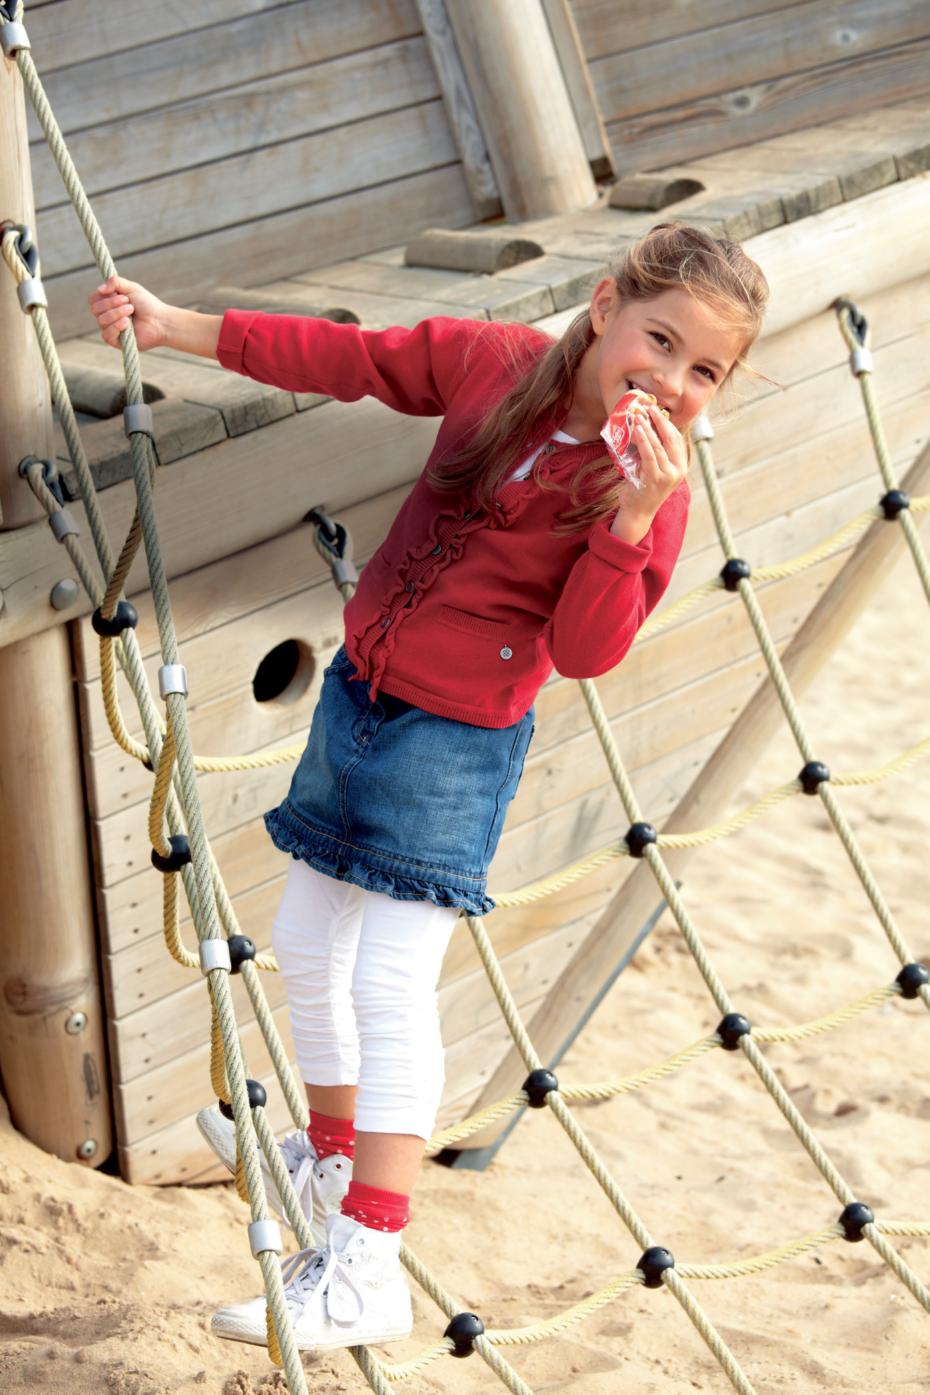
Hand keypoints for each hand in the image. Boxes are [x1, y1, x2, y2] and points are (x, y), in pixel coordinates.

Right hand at [88, 274, 169, 350]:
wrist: (161, 321)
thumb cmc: (147, 304)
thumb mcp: (132, 288)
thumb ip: (116, 282)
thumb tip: (100, 288)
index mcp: (108, 304)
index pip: (93, 299)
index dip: (102, 296)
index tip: (118, 293)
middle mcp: (107, 317)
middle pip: (95, 309)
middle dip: (112, 304)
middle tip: (129, 304)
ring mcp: (111, 330)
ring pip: (101, 321)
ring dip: (117, 313)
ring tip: (132, 311)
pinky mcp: (116, 342)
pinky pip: (106, 335)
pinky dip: (116, 326)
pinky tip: (127, 323)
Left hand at [609, 404, 689, 542]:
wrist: (638, 511)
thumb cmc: (643, 487)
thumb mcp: (653, 467)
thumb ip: (654, 452)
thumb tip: (644, 427)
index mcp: (680, 465)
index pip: (676, 438)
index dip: (666, 423)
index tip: (656, 409)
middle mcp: (678, 470)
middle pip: (671, 439)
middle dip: (660, 421)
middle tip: (649, 407)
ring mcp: (668, 475)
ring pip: (659, 446)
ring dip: (649, 428)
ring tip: (640, 416)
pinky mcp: (655, 479)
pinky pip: (650, 455)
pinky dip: (644, 441)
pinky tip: (639, 430)